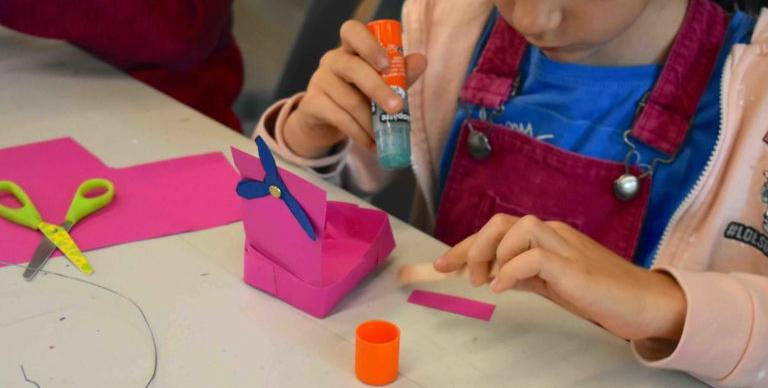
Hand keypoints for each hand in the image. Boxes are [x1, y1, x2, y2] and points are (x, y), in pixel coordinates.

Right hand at [283, 20, 426, 158]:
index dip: (369, 45)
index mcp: (350, 49)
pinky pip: (339, 118)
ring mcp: (319, 81)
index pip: (353, 32)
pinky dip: (359, 134)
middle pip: (353, 68)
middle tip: (397, 108)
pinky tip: (371, 144)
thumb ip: (400, 74)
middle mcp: (332, 60)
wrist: (325, 123)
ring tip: (384, 136)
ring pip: (349, 100)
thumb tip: (421, 61)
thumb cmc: (358, 96)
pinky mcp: (312, 104)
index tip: (387, 64)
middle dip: (378, 89)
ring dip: (370, 121)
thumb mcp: (380, 84)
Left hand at [433, 214, 686, 340]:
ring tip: (487, 282)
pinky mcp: (574, 266)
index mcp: (546, 236)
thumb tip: (491, 275)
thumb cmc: (599, 295)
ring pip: (517, 227)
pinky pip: (533, 256)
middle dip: (472, 246)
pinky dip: (511, 270)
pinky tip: (501, 288)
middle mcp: (553, 233)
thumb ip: (523, 275)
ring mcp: (565, 246)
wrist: (645, 305)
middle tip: (465, 277)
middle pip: (501, 221)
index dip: (465, 246)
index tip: (442, 265)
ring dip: (492, 254)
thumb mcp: (551, 284)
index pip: (498, 231)